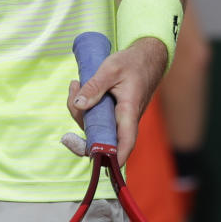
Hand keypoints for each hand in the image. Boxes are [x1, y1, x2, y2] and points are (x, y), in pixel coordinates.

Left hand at [65, 36, 167, 163]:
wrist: (147, 57)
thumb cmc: (133, 62)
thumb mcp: (111, 69)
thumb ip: (94, 87)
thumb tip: (79, 104)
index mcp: (129, 111)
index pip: (125, 141)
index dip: (115, 156)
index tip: (102, 164)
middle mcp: (124, 119)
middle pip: (101, 136)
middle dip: (80, 122)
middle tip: (73, 97)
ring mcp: (118, 118)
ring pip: (94, 126)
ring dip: (79, 110)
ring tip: (76, 84)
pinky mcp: (112, 113)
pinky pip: (95, 117)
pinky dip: (83, 106)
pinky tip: (78, 87)